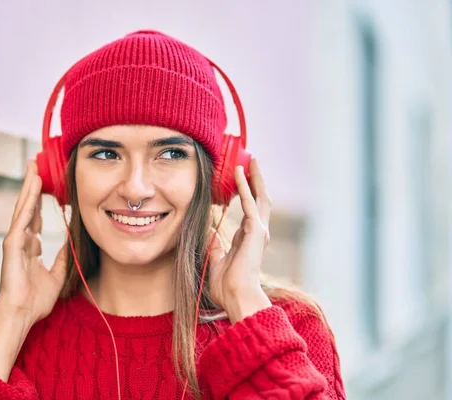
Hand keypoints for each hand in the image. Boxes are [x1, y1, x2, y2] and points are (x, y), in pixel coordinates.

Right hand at [0, 160, 67, 326]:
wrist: (22, 314)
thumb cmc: (35, 300)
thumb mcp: (56, 275)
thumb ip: (62, 257)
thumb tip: (71, 243)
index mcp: (29, 247)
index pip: (34, 217)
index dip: (39, 201)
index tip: (46, 184)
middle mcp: (21, 240)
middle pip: (27, 208)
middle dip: (32, 187)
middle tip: (36, 165)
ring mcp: (15, 242)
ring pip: (23, 208)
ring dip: (28, 187)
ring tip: (33, 167)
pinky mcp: (11, 245)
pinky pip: (21, 219)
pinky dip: (27, 202)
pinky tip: (33, 187)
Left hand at [208, 158, 271, 322]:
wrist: (236, 297)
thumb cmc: (226, 286)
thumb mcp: (216, 260)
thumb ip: (214, 245)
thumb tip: (208, 233)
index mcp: (248, 239)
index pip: (249, 210)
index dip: (245, 193)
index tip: (240, 179)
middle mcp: (257, 232)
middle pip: (260, 200)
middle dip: (256, 181)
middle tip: (251, 163)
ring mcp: (259, 231)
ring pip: (260, 198)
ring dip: (254, 178)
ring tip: (250, 161)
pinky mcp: (256, 231)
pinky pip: (250, 203)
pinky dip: (244, 187)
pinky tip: (239, 173)